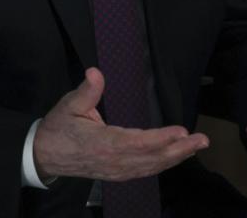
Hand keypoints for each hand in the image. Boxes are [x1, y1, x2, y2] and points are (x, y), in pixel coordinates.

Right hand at [33, 68, 208, 180]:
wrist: (44, 155)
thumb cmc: (59, 127)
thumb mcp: (69, 105)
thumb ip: (86, 91)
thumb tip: (95, 72)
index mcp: (101, 143)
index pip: (136, 142)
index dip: (160, 139)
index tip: (180, 131)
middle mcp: (112, 161)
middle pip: (151, 158)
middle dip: (179, 150)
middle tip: (202, 140)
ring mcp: (116, 170)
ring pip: (151, 167)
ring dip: (176, 157)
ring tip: (197, 146)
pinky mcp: (117, 174)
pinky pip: (145, 171)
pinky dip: (164, 165)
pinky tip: (178, 156)